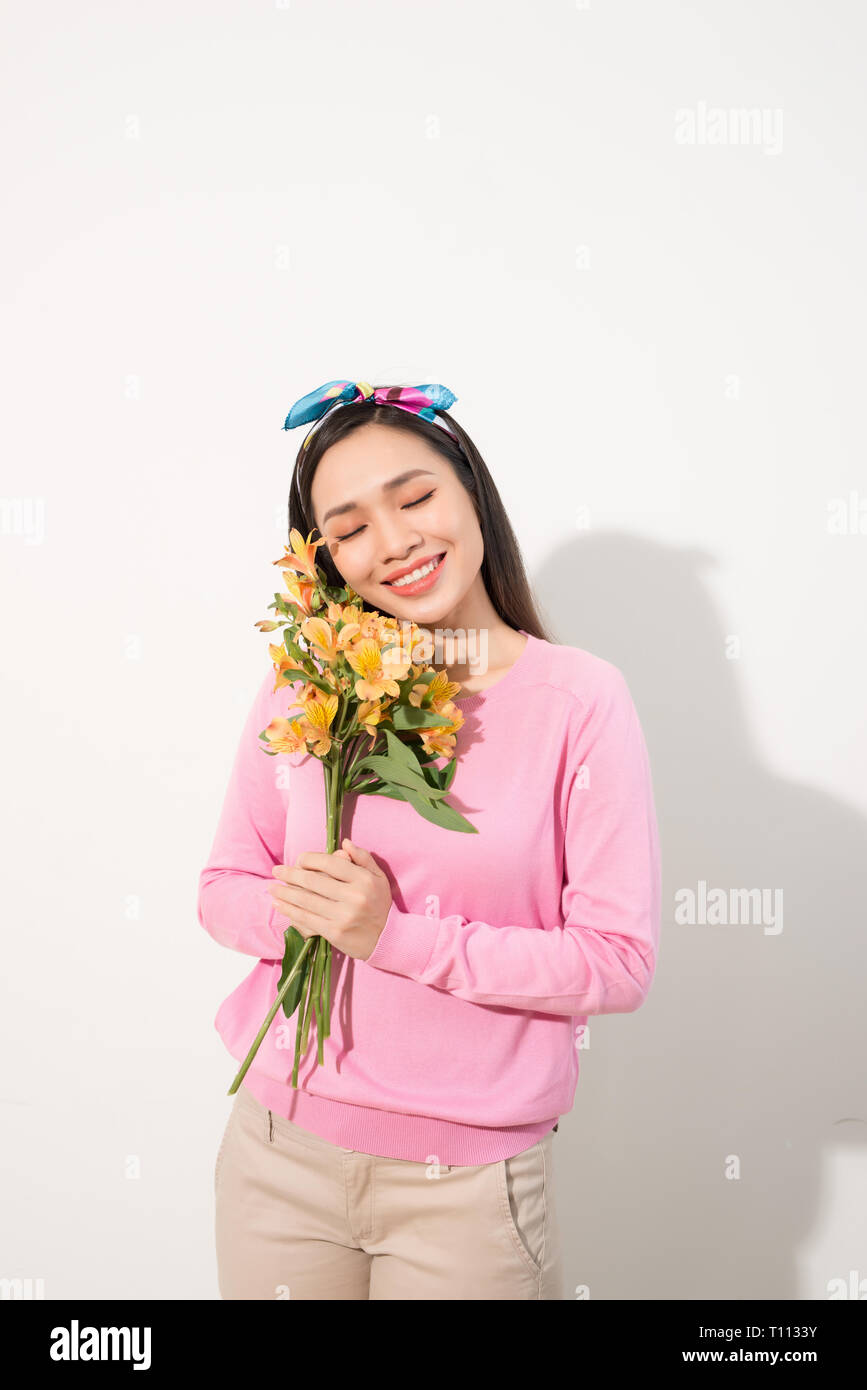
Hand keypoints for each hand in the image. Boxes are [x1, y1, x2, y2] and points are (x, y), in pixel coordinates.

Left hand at [266, 838, 392, 961]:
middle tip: (276, 870)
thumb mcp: (378, 877)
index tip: (298, 859)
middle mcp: (354, 897)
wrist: (387, 939)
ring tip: (271, 888)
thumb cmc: (379, 904)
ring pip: (306, 900)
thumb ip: (363, 858)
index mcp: (364, 880)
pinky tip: (279, 904)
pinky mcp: (334, 933)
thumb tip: (344, 843)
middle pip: (314, 881)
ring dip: (284, 893)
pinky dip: (289, 910)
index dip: (310, 859)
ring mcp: (343, 916)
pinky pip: (306, 918)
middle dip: (290, 874)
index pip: (330, 863)